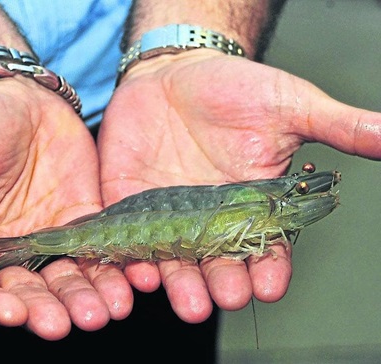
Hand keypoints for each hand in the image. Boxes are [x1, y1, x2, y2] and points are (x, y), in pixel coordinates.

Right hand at [0, 76, 132, 339]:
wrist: (11, 90)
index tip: (13, 315)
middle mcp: (6, 252)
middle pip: (26, 294)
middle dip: (48, 310)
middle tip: (68, 324)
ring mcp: (48, 236)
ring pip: (68, 278)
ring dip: (86, 296)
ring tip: (107, 310)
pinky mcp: (82, 218)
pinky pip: (100, 247)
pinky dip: (115, 265)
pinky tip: (133, 278)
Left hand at [97, 50, 380, 322]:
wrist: (174, 72)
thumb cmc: (232, 88)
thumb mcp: (288, 105)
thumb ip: (338, 127)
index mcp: (252, 204)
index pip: (265, 246)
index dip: (269, 267)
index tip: (270, 283)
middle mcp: (209, 219)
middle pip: (218, 263)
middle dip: (223, 283)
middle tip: (227, 297)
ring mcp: (167, 215)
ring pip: (174, 260)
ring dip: (179, 282)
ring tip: (186, 300)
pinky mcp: (129, 202)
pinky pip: (129, 236)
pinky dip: (131, 255)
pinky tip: (136, 269)